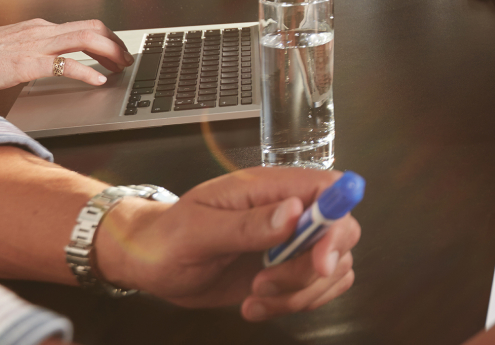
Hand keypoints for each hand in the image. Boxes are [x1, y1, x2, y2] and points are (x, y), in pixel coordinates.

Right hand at [0, 18, 132, 98]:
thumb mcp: (11, 51)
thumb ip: (34, 53)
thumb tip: (55, 63)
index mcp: (37, 27)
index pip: (83, 26)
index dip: (107, 38)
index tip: (118, 51)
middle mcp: (39, 30)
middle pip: (92, 29)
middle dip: (116, 44)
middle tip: (128, 60)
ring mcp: (32, 45)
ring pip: (84, 39)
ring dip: (109, 54)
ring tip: (120, 68)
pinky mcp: (23, 63)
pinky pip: (63, 65)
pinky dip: (85, 71)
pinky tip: (98, 81)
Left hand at [96, 167, 360, 320]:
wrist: (151, 262)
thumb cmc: (167, 238)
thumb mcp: (197, 230)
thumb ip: (247, 223)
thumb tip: (295, 212)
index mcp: (272, 188)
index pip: (330, 190)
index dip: (337, 222)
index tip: (320, 261)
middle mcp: (292, 211)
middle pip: (343, 232)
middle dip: (313, 269)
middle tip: (268, 284)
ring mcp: (293, 243)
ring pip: (335, 267)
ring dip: (300, 293)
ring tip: (254, 298)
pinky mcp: (289, 271)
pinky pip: (320, 288)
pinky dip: (298, 305)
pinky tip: (258, 306)